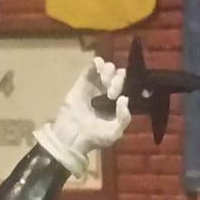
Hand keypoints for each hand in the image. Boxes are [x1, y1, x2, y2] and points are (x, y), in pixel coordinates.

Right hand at [34, 56, 129, 177]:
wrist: (74, 136)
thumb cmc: (95, 136)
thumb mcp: (115, 132)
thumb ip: (124, 117)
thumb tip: (125, 98)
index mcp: (115, 103)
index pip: (124, 87)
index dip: (124, 84)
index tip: (117, 95)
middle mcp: (106, 92)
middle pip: (116, 75)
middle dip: (117, 80)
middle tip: (111, 93)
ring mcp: (94, 86)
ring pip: (105, 68)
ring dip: (108, 71)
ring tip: (104, 82)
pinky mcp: (82, 82)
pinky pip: (91, 66)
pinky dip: (97, 63)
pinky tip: (98, 68)